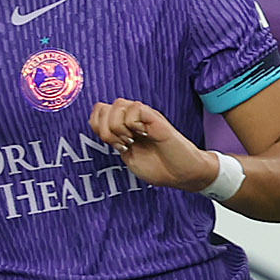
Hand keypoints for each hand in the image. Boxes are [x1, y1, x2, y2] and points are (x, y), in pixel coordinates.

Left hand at [91, 99, 217, 190]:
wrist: (182, 174)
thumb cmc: (160, 168)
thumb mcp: (129, 157)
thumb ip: (115, 142)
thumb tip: (101, 128)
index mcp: (124, 127)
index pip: (98, 112)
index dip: (97, 127)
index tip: (113, 145)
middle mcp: (132, 118)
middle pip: (103, 107)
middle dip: (105, 130)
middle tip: (122, 145)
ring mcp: (144, 117)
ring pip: (118, 105)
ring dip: (118, 127)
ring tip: (131, 141)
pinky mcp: (155, 117)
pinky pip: (135, 109)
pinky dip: (133, 124)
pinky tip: (143, 135)